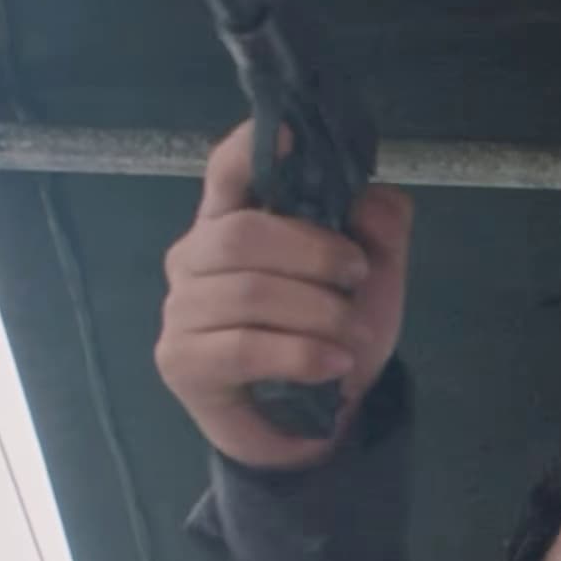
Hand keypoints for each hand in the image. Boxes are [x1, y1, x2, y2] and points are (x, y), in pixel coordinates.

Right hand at [154, 125, 412, 469]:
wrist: (317, 422)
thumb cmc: (332, 334)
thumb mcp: (373, 278)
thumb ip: (379, 228)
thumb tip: (370, 197)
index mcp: (233, 219)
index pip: (228, 170)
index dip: (252, 149)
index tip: (290, 138)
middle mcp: (194, 255)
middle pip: (243, 233)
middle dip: (314, 254)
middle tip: (357, 279)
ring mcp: (181, 308)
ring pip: (249, 293)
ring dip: (317, 313)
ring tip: (353, 336)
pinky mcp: (182, 360)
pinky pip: (245, 348)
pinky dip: (300, 354)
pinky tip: (333, 365)